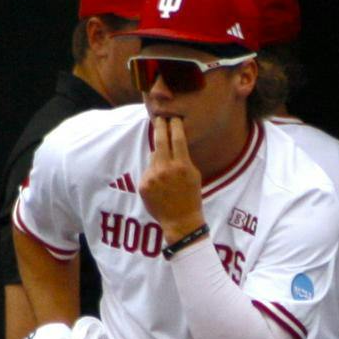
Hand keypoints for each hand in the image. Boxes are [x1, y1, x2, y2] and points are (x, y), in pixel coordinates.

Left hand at [139, 116, 206, 241]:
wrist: (180, 221)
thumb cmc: (191, 197)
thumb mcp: (194, 175)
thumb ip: (183, 159)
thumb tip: (172, 142)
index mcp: (182, 166)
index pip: (178, 138)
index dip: (174, 125)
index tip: (173, 117)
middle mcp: (166, 169)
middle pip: (160, 141)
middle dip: (160, 127)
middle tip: (159, 118)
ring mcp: (153, 177)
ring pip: (153, 156)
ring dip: (159, 157)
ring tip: (167, 171)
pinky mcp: (144, 185)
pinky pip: (148, 171)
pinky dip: (153, 174)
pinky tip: (161, 186)